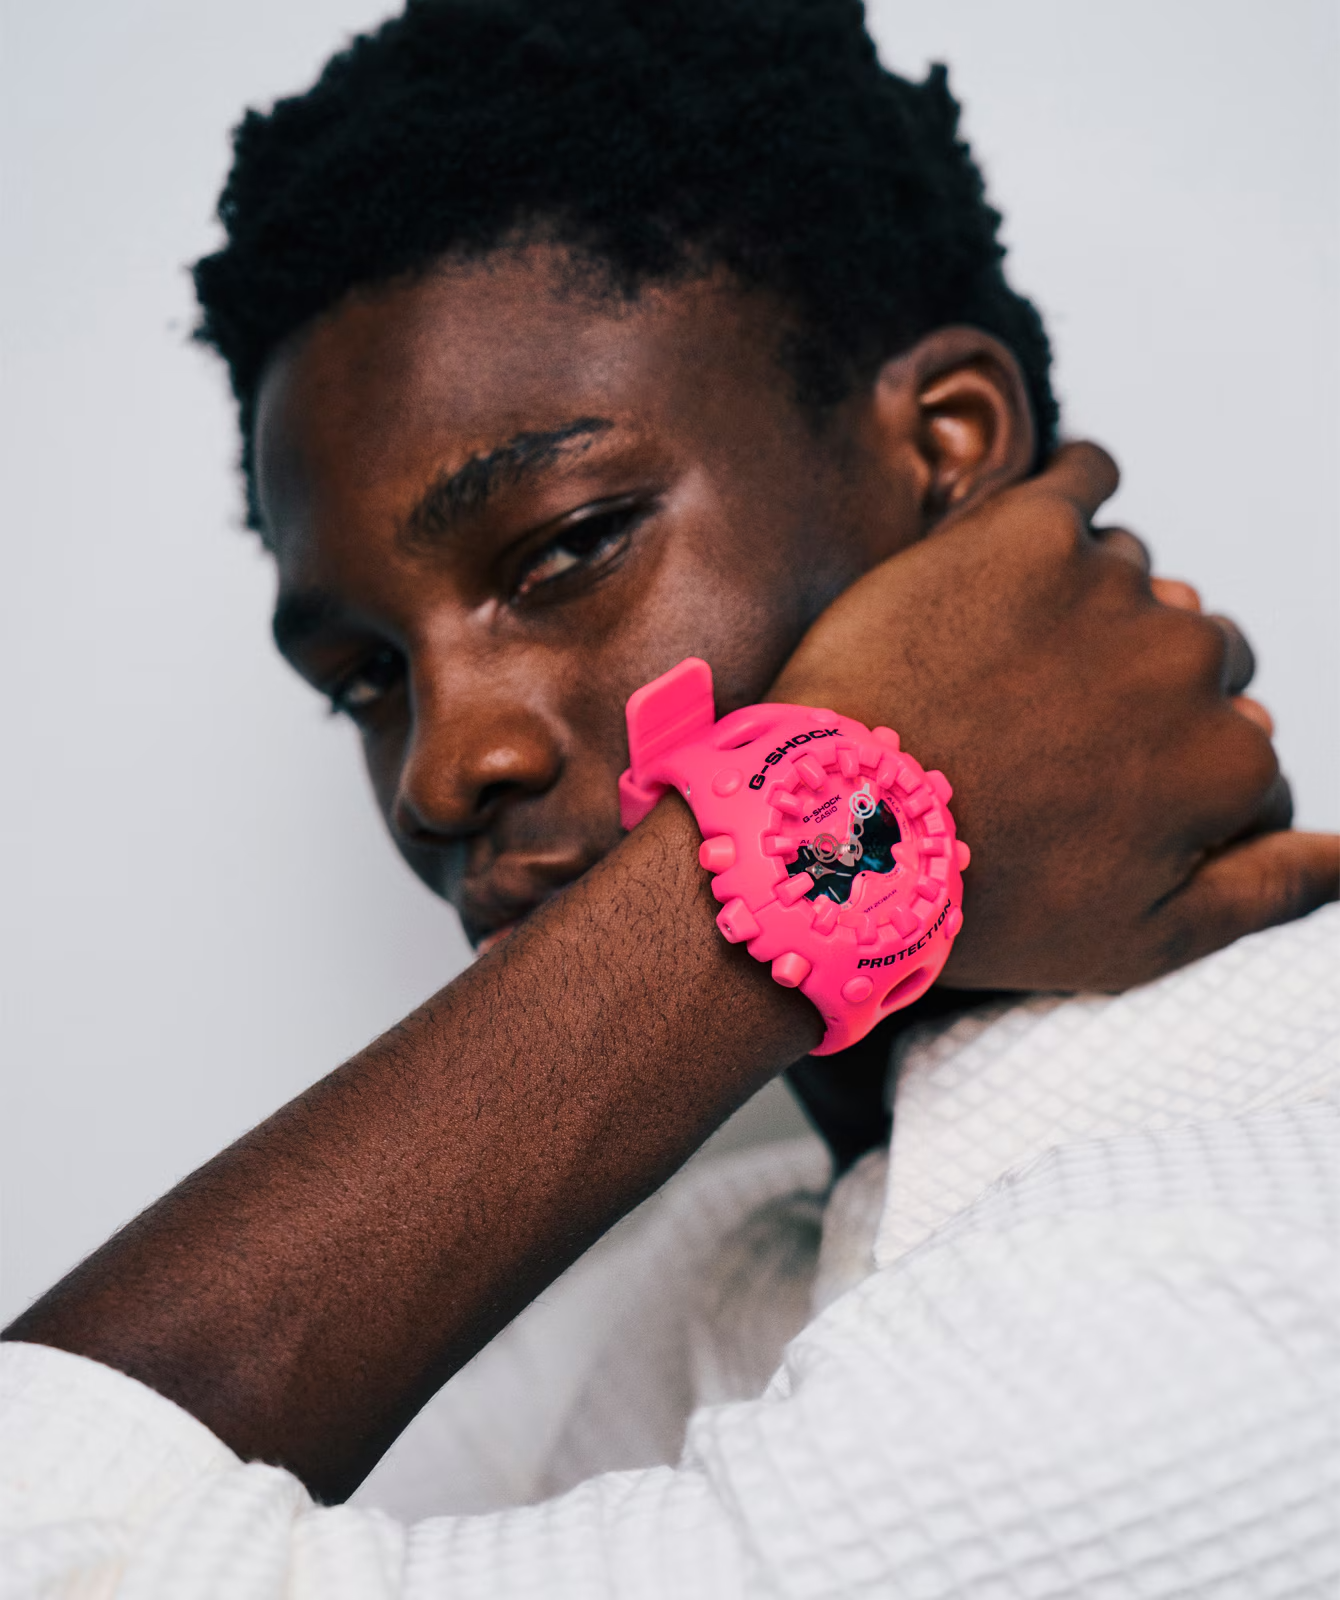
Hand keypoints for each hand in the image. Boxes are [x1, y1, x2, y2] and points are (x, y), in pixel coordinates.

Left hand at [770, 442, 1337, 991]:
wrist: (834, 830)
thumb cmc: (978, 898)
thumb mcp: (1141, 940)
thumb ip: (1268, 891)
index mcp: (1227, 760)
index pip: (1242, 757)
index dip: (1173, 783)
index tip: (1097, 801)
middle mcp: (1190, 662)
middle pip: (1198, 660)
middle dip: (1138, 697)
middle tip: (1045, 736)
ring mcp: (1111, 587)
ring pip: (1134, 583)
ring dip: (1093, 615)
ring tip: (1004, 671)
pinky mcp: (1026, 528)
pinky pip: (1085, 477)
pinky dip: (1072, 499)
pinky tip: (1036, 538)